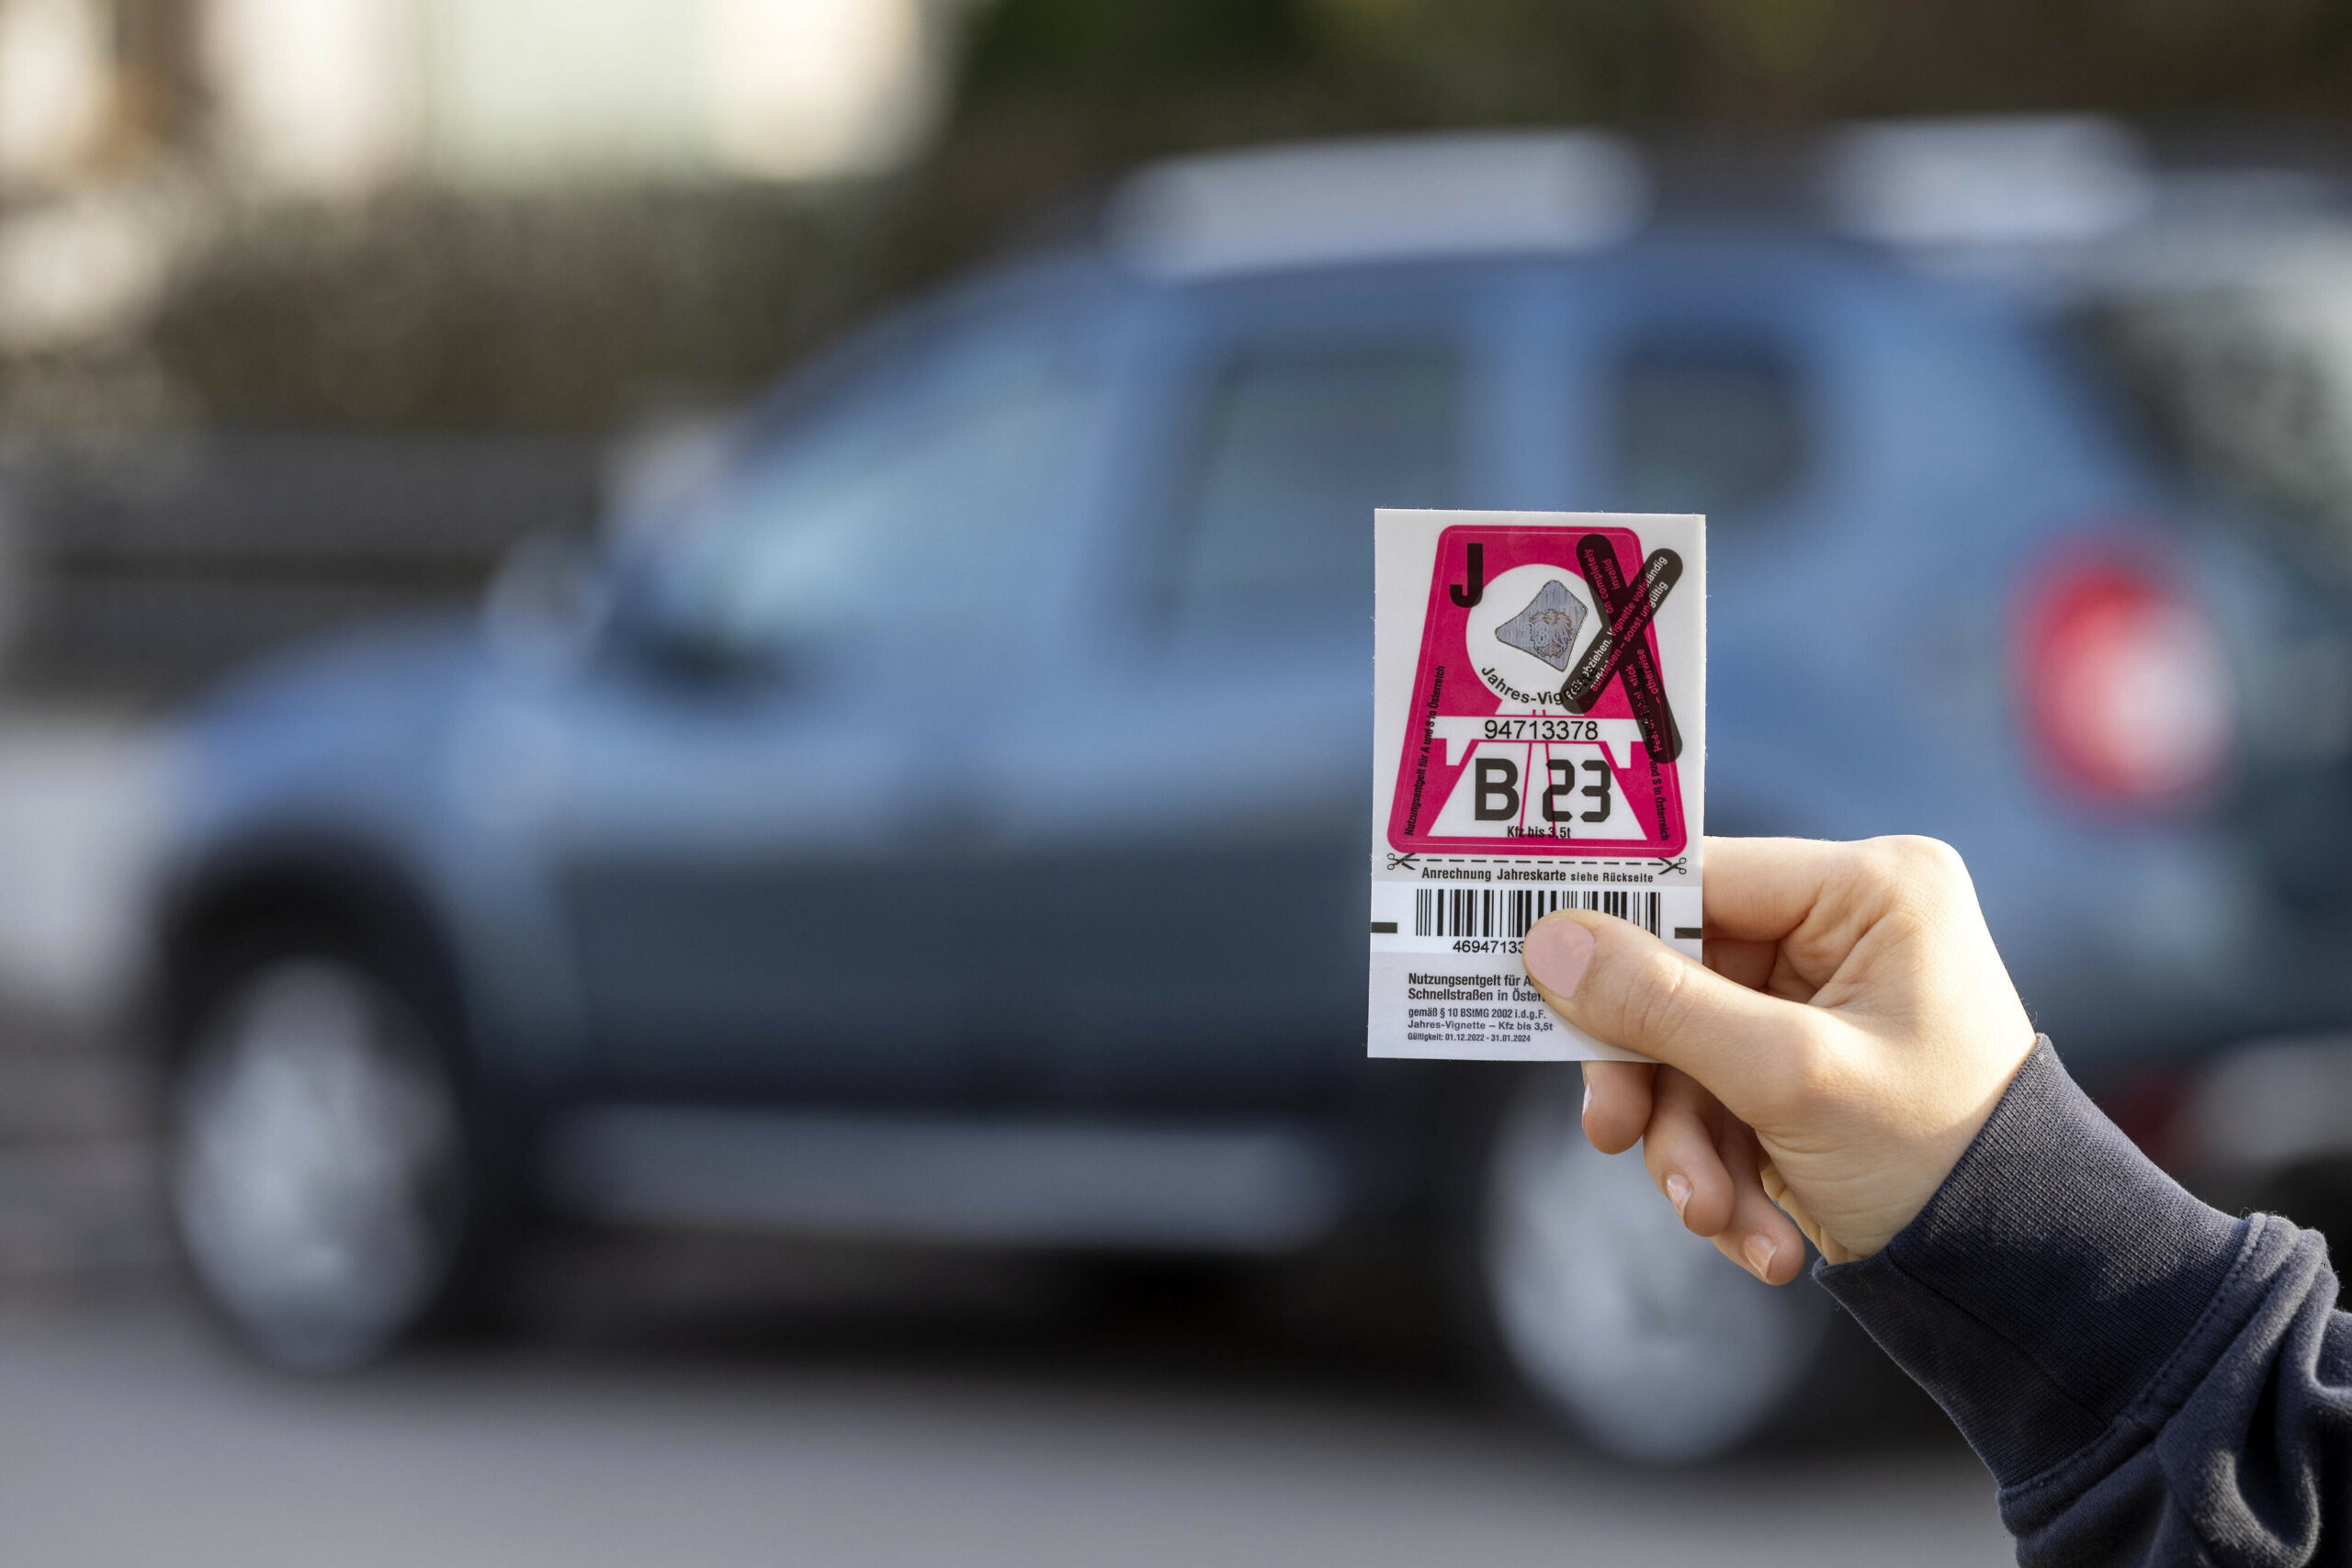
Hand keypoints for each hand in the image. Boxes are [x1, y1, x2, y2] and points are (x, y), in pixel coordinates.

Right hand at [1519, 836, 2036, 1283]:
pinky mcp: (1808, 1071)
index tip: (1536, 971)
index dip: (1613, 927)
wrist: (2023, 1280)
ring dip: (1686, 1144)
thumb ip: (1660, 1005)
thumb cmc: (1938, 1157)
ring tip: (1714, 1216)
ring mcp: (1825, 1004)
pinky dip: (1719, 1166)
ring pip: (1688, 1049)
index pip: (1699, 877)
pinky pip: (1719, 1097)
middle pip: (1679, 975)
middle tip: (1615, 1133)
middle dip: (1656, 1078)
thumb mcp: (1789, 1077)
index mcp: (1870, 891)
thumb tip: (1546, 941)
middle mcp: (1847, 930)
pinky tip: (1754, 1233)